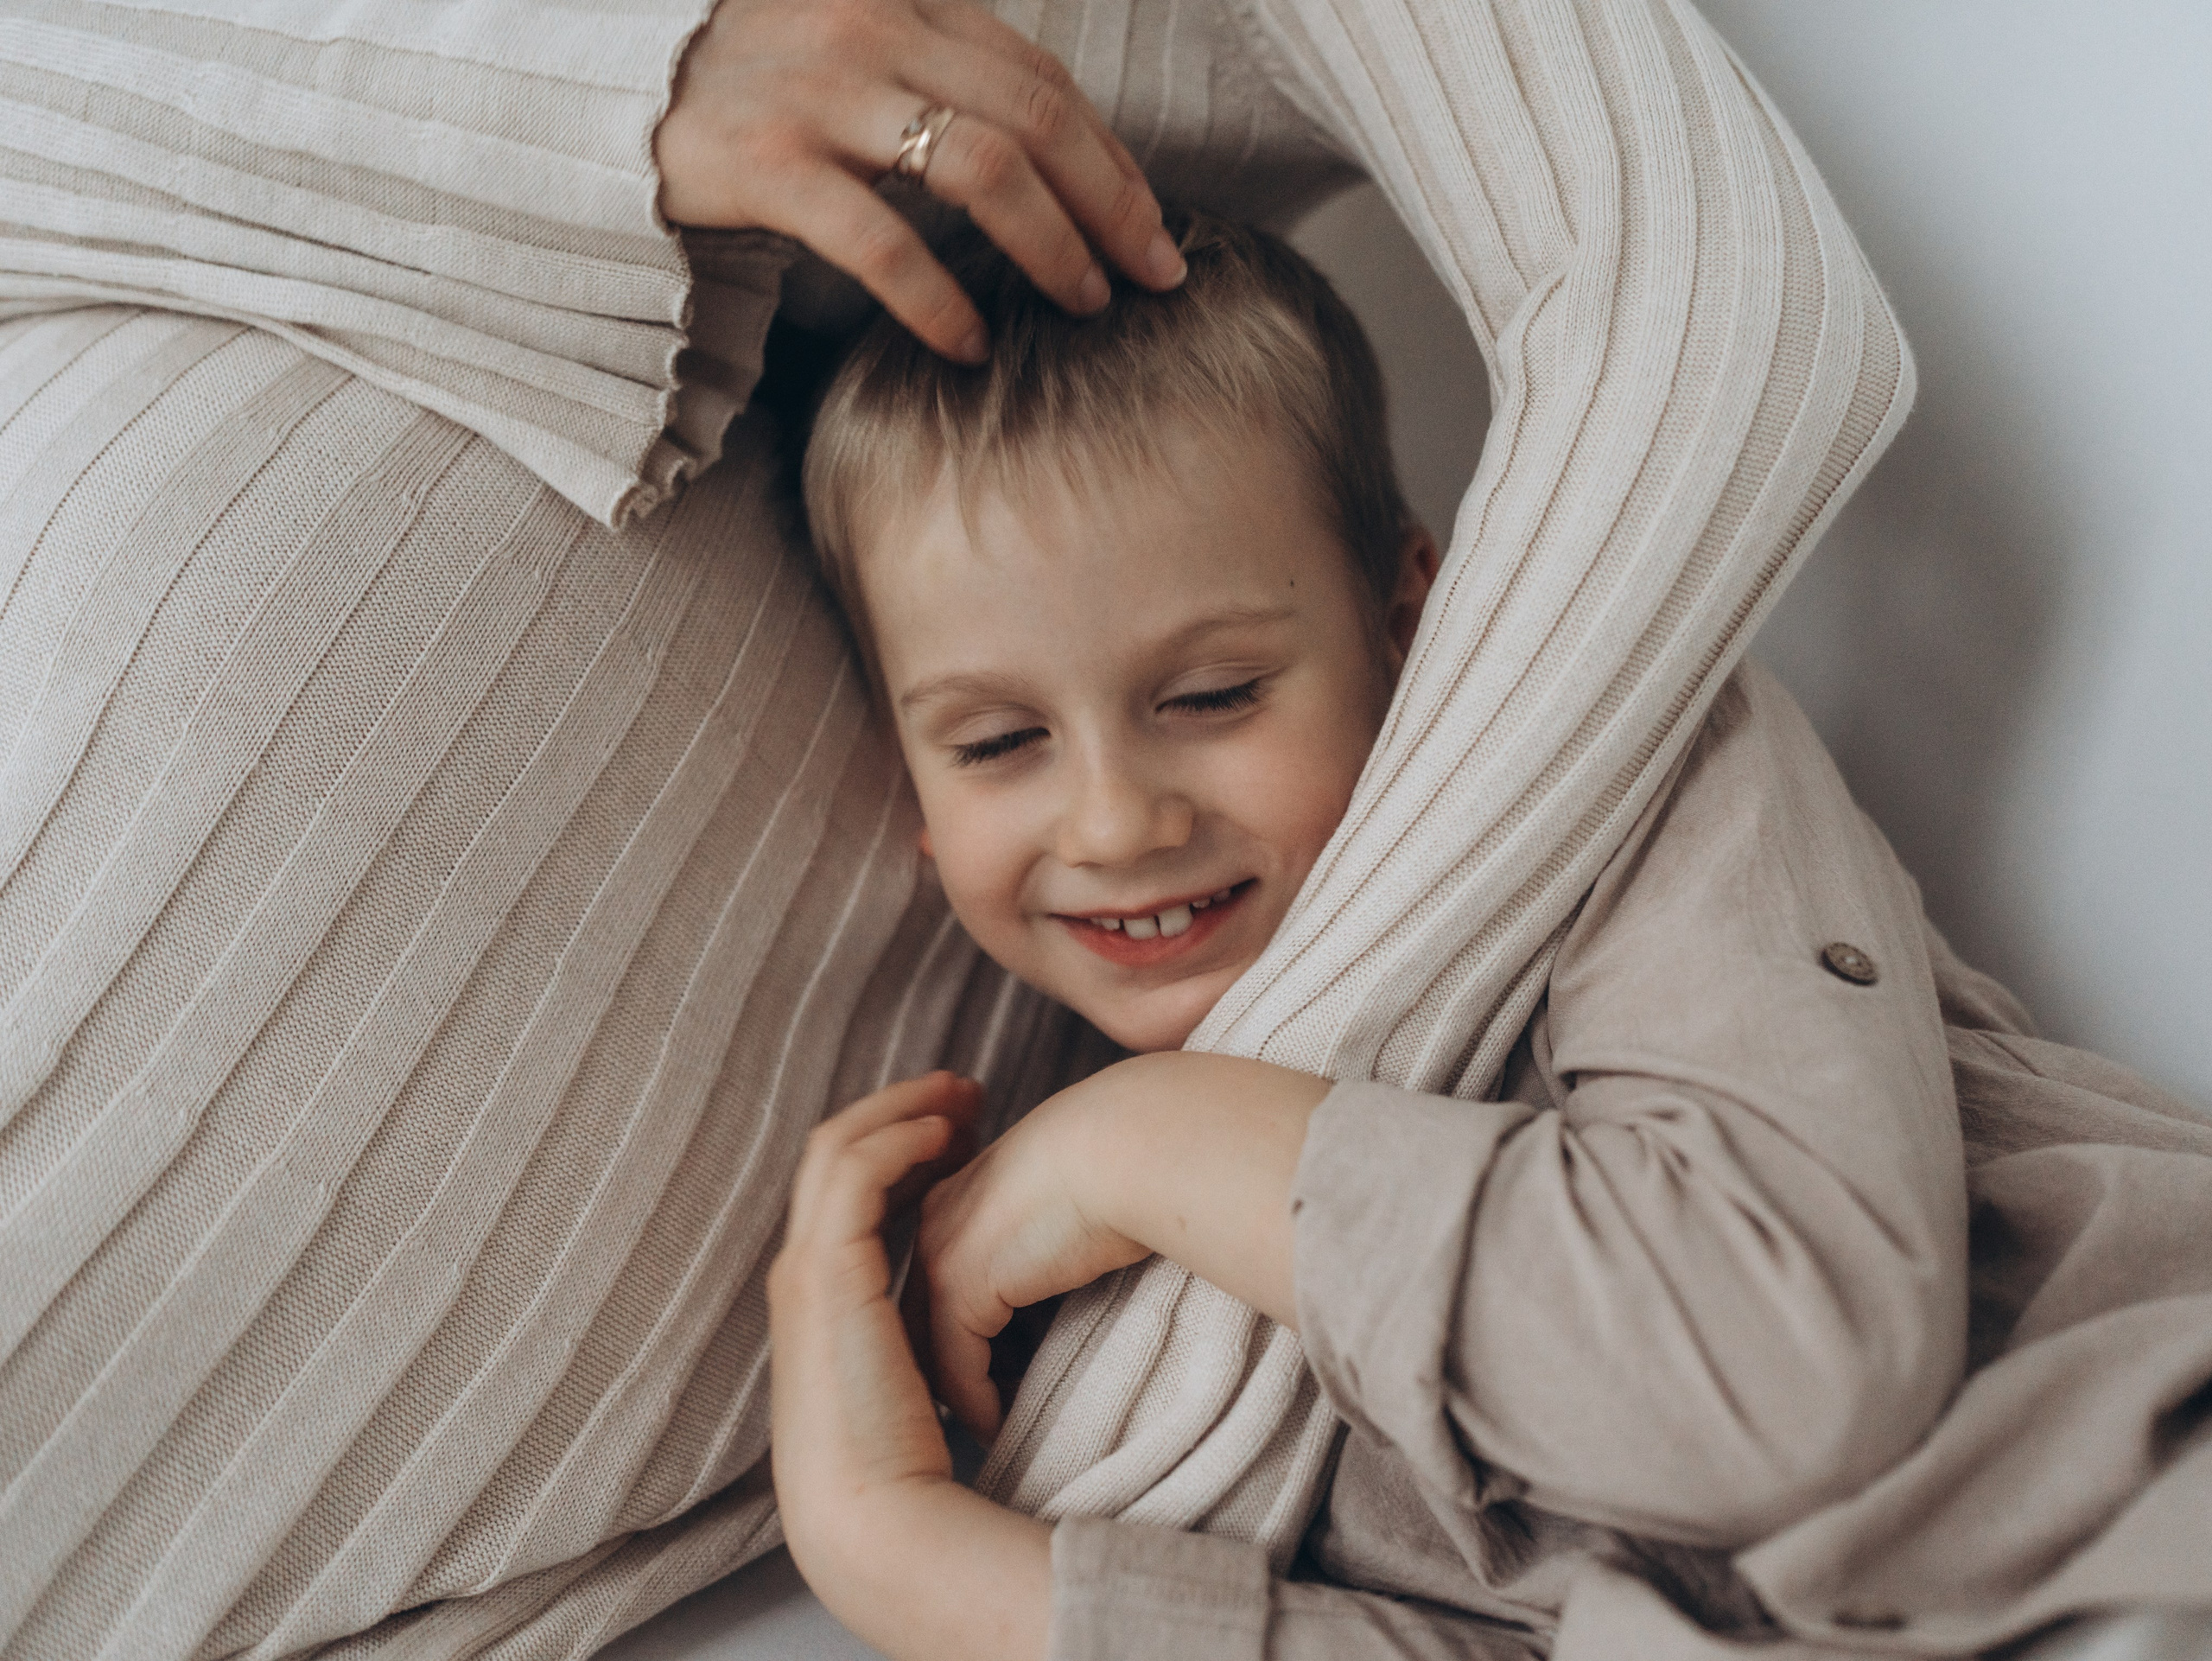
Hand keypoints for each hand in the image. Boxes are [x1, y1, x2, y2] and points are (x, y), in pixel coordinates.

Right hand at [655, 0, 1185, 361]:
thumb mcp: (855, 50)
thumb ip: (942, 73)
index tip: (1154, 225)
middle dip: (1109, 204)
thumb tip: (1054, 153)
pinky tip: (970, 344)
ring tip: (1082, 304)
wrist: (607, 99)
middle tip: (1152, 275)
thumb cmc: (751, 89)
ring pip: (979, 167)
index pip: (1040, 78)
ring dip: (1048, 246)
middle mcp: (870, 29)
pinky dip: (938, 299)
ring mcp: (818, 95)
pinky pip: (880, 240)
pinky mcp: (767, 165)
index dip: (1111, 156)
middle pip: (1033, 118)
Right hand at [767, 1073, 1051, 1660]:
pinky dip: (896, 1142)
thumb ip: (930, 1330)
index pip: (845, 1189)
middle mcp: (801, 1272)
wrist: (873, 1515)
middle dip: (899, 1109)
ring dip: (901, 1110)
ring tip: (962, 1095)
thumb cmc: (903, 1465)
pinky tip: (944, 1132)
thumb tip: (983, 1305)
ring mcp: (807, 1271)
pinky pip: (853, 1176)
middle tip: (964, 1089)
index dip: (899, 1145)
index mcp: (818, 1294)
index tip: (961, 1125)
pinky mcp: (827, 1276)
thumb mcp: (916, 1376)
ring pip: (837, 1149)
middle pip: (834, 1152)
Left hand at [910, 1076, 1150, 1438]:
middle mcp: (935, 1225)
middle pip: (916, 1321)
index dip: (949, 1335)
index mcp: (955, 1199)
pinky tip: (1005, 1428)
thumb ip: (1040, 1242)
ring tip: (990, 1433)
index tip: (983, 1377)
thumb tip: (1059, 1278)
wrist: (1124, 1145)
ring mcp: (940, 1254)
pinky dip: (980, 1407)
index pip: (933, 1285)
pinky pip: (958, 1370)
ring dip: (957, 1399)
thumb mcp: (1063, 1203)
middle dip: (938, 1372)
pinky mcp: (962, 1285)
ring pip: (930, 1352)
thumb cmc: (1119, 1166)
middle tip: (971, 1418)